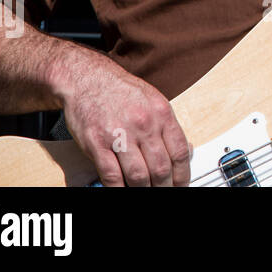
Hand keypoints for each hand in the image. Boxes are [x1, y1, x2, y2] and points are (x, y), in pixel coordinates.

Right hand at [54, 51, 190, 186]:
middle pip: (161, 168)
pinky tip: (124, 190)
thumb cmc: (121, 90)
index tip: (182, 184)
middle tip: (165, 192)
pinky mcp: (97, 144)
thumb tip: (183, 152)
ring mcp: (120, 135)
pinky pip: (112, 176)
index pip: (179, 152)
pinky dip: (120, 189)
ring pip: (139, 176)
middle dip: (165, 187)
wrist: (88, 79)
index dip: (183, 175)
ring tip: (146, 192)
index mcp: (162, 114)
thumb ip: (167, 126)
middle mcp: (143, 125)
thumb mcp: (154, 101)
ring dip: (144, 191)